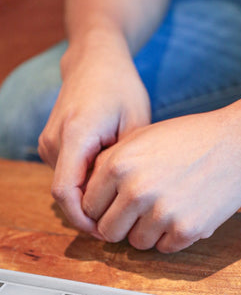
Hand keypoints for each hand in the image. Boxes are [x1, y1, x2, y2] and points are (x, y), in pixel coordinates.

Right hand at [38, 40, 150, 234]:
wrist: (96, 61)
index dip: (84, 220)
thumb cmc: (120, 88)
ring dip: (89, 199)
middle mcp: (54, 141)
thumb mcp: (136, 123)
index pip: (65, 193)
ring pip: (66, 185)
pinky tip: (111, 183)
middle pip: (65, 194)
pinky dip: (86, 184)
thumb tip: (126, 198)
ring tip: (121, 203)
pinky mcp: (54, 143)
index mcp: (75, 135)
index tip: (108, 232)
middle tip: (122, 223)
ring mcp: (50, 142)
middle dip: (90, 214)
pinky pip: (67, 173)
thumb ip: (126, 163)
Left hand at [81, 97, 240, 251]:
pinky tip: (184, 213)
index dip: (102, 208)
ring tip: (166, 209)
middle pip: (108, 231)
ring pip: (137, 243)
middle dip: (122, 224)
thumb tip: (91, 194)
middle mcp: (136, 190)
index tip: (116, 206)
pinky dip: (172, 236)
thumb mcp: (143, 137)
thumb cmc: (193, 137)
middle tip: (140, 213)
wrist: (238, 142)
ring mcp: (162, 212)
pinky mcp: (187, 229)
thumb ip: (112, 163)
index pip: (88, 206)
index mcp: (119, 164)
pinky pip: (165, 248)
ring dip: (148, 231)